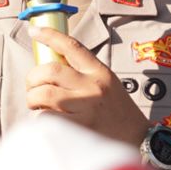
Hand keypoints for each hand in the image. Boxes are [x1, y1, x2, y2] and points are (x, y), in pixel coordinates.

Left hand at [24, 26, 150, 144]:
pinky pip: (48, 117)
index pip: (71, 46)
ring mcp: (86, 106)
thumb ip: (82, 74)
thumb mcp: (107, 83)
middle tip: (32, 87)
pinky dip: (39, 117)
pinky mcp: (80, 127)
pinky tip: (43, 119)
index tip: (34, 31)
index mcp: (99, 71)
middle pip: (50, 70)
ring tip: (36, 104)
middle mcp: (93, 86)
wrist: (138, 137)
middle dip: (32, 77)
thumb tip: (48, 69)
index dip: (49, 35)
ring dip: (32, 98)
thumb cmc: (118, 111)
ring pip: (45, 93)